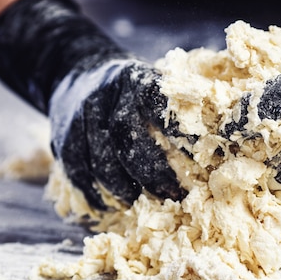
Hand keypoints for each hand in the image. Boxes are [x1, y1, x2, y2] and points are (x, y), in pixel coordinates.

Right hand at [0, 0, 183, 209]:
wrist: (77, 74)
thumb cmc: (130, 91)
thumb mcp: (151, 85)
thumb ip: (176, 109)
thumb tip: (219, 142)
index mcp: (134, 79)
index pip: (156, 102)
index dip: (178, 129)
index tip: (200, 155)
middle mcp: (104, 95)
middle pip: (125, 135)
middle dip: (152, 170)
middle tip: (175, 193)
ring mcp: (80, 117)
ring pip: (100, 159)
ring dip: (124, 187)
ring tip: (144, 203)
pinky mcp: (62, 138)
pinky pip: (77, 172)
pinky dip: (96, 193)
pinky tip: (112, 206)